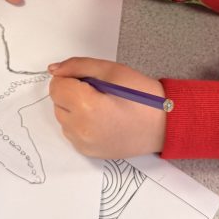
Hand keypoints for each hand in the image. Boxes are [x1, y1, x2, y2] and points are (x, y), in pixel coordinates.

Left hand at [48, 58, 166, 158]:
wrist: (164, 124)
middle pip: (57, 102)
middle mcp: (81, 129)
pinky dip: (80, 123)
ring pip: (63, 118)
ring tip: (102, 106)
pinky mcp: (88, 152)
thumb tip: (54, 70)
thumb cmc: (143, 95)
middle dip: (72, 93)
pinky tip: (101, 119)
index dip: (71, 78)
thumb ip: (78, 66)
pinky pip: (71, 133)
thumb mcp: (111, 70)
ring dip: (74, 109)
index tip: (89, 79)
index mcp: (86, 106)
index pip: (56, 86)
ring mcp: (83, 144)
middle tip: (99, 92)